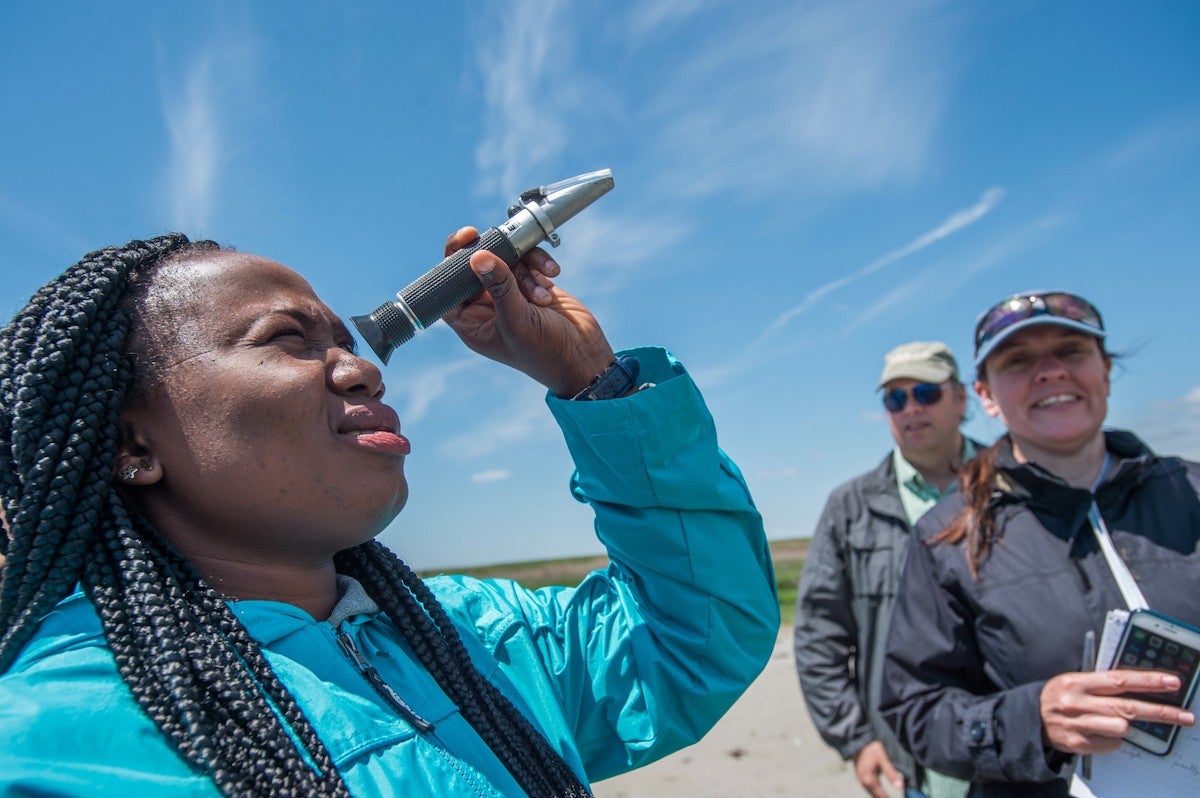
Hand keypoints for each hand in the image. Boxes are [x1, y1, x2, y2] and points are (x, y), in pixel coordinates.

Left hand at [440, 227, 615, 396]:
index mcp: (473, 322)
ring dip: (524, 267)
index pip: (449, 289)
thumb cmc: (545, 352)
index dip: (449, 263)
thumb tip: (477, 256)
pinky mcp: (532, 284)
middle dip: (493, 254)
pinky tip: (552, 275)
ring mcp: (511, 294)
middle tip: (500, 238)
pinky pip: (527, 261)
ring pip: (505, 260)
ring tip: (541, 290)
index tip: (464, 240)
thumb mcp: (517, 320)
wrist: (584, 356)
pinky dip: (538, 264)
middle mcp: (488, 306)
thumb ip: (498, 287)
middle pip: (476, 268)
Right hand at [852, 740, 903, 797]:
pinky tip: (881, 792)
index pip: (882, 797)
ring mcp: (861, 780)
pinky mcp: (861, 777)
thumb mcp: (883, 759)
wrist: (857, 741)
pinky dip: (876, 792)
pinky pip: (870, 789)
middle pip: (876, 796)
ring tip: (889, 796)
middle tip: (893, 797)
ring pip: (873, 793)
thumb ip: (891, 773)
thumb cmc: (871, 749)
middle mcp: (864, 783)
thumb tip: (901, 786)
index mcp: (869, 780)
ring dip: (880, 796)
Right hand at [1040, 668, 1194, 754]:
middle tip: (1185, 716)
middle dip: (1160, 712)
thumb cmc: (1059, 697)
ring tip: (1114, 722)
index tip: (1172, 683)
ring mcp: (1078, 725)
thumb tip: (1139, 686)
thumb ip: (1102, 683)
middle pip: (1128, 708)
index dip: (1148, 681)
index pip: (1119, 680)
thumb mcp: (1075, 682)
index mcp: (1077, 682)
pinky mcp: (1079, 744)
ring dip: (1125, 726)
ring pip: (1121, 728)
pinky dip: (1111, 739)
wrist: (1030, 720)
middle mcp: (1077, 703)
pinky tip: (1099, 732)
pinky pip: (1111, 744)